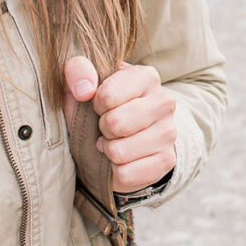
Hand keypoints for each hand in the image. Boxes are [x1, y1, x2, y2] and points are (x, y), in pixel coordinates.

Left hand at [63, 56, 175, 193]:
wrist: (122, 135)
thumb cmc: (101, 104)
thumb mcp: (84, 82)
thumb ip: (77, 70)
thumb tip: (84, 90)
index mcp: (146, 76)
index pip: (106, 96)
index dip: (95, 105)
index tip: (100, 105)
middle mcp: (164, 101)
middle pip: (116, 124)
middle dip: (102, 128)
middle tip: (107, 126)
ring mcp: (169, 133)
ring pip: (119, 152)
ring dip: (109, 150)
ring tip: (115, 141)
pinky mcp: (167, 161)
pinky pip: (126, 174)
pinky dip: (116, 171)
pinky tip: (123, 159)